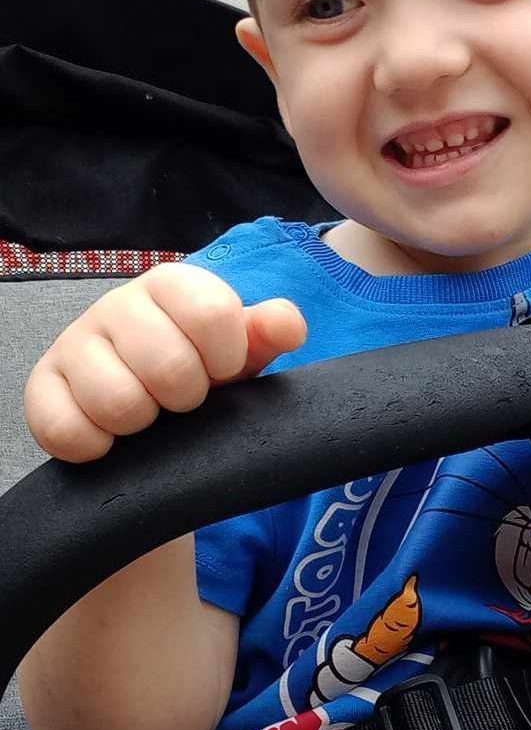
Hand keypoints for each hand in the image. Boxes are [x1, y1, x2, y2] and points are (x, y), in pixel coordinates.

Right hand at [25, 263, 306, 461]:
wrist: (144, 401)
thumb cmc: (199, 365)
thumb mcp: (240, 349)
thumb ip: (268, 331)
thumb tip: (288, 325)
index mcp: (171, 283)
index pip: (213, 313)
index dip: (227, 358)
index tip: (223, 369)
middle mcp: (117, 303)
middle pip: (168, 366)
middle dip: (187, 397)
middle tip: (184, 398)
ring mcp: (74, 343)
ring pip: (118, 402)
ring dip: (145, 423)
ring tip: (150, 414)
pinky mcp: (42, 386)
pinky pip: (65, 429)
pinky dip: (96, 446)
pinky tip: (112, 437)